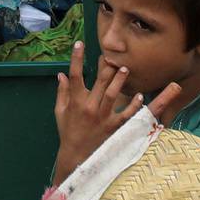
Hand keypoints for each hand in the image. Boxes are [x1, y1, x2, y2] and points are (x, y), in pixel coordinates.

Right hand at [51, 43, 180, 181]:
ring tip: (125, 69)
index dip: (76, 58)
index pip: (75, 75)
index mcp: (76, 102)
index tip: (79, 43)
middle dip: (106, 66)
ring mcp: (102, 117)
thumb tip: (61, 75)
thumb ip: (62, 93)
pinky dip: (133, 105)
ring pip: (113, 94)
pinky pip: (126, 114)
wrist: (77, 156)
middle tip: (112, 56)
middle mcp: (89, 107)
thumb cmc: (68, 132)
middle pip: (100, 81)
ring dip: (120, 80)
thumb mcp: (60, 113)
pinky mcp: (113, 127)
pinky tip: (139, 97)